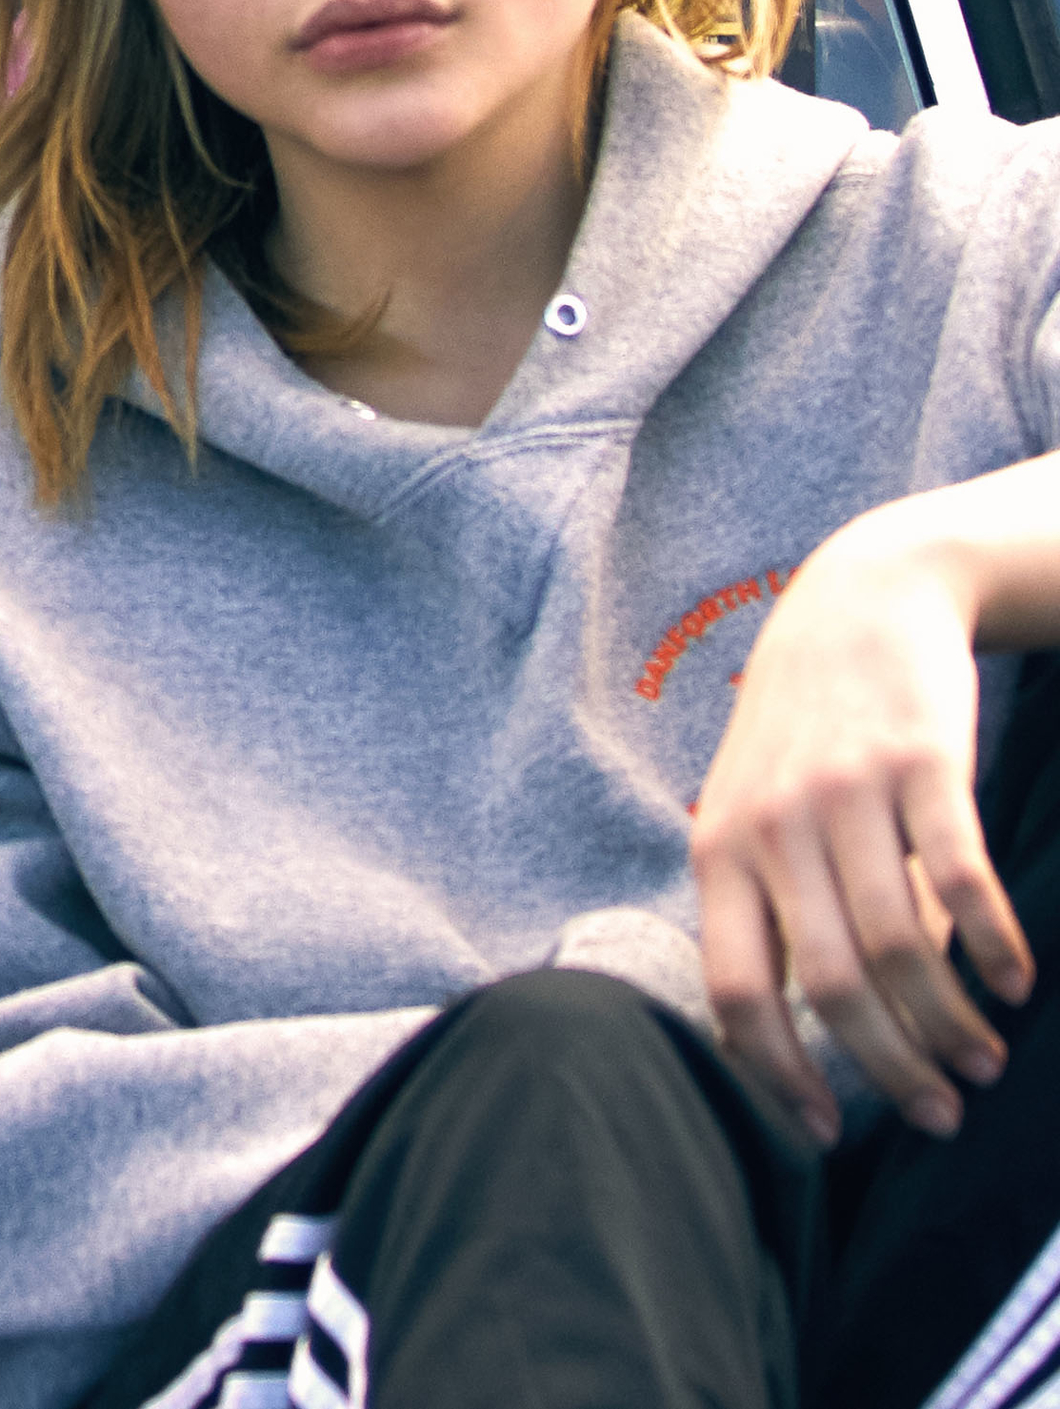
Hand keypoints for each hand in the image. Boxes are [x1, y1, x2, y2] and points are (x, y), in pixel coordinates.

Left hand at [693, 502, 1035, 1142]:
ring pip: (901, 948)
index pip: (735, 990)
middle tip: (940, 1117)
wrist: (859, 601)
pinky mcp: (920, 766)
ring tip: (984, 1063)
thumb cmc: (805, 730)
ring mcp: (846, 795)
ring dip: (949, 1023)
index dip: (780, 1073)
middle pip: (831, 988)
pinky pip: (960, 880)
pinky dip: (991, 947)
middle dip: (890, 1069)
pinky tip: (1013, 986)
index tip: (829, 1132)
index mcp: (719, 851)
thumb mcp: (756, 810)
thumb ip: (774, 904)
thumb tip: (814, 1022)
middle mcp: (773, 828)